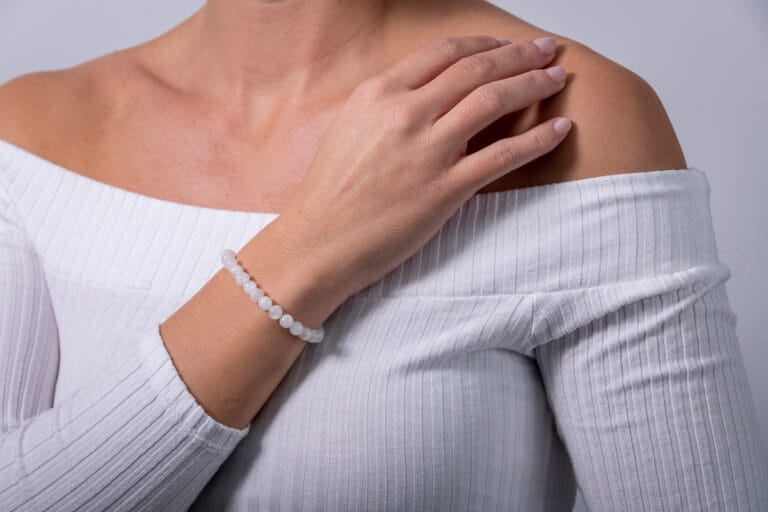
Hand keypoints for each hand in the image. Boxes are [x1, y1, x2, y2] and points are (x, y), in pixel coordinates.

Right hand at [275, 35, 568, 300]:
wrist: (317, 243)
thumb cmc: (330, 193)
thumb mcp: (350, 129)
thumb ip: (389, 104)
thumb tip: (428, 94)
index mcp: (379, 93)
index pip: (444, 52)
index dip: (484, 44)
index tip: (507, 45)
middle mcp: (405, 113)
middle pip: (477, 68)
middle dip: (520, 55)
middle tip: (548, 51)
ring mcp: (427, 151)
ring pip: (495, 100)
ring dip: (534, 84)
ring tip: (558, 80)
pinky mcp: (445, 190)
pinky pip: (503, 155)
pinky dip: (538, 139)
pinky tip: (560, 128)